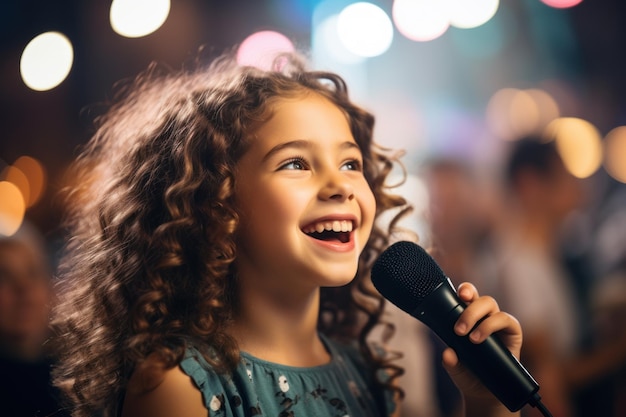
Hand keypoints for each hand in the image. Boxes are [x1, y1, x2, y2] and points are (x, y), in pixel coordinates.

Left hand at [442, 282, 522, 413]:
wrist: (485, 394)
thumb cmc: (468, 375)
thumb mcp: (455, 368)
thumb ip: (450, 361)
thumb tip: (447, 354)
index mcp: (468, 317)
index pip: (467, 296)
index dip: (465, 290)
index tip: (459, 295)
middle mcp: (484, 316)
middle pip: (480, 299)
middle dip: (469, 309)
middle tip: (458, 329)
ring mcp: (498, 323)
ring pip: (492, 305)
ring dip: (480, 319)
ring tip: (471, 339)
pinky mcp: (512, 333)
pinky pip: (507, 320)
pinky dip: (492, 326)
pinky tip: (481, 339)